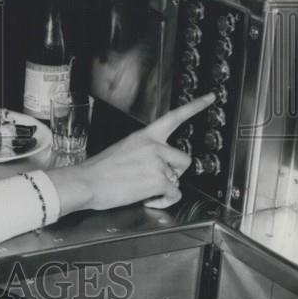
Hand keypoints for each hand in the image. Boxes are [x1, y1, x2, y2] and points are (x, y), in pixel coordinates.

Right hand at [48, 92, 215, 214]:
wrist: (86, 182)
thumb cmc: (99, 170)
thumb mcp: (122, 150)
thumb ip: (144, 153)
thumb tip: (155, 166)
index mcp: (144, 136)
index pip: (174, 117)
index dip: (195, 106)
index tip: (211, 97)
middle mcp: (154, 146)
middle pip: (184, 159)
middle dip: (175, 173)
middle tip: (156, 179)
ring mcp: (157, 162)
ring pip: (177, 180)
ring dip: (164, 189)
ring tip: (143, 189)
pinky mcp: (158, 180)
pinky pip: (173, 195)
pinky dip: (162, 201)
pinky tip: (147, 198)